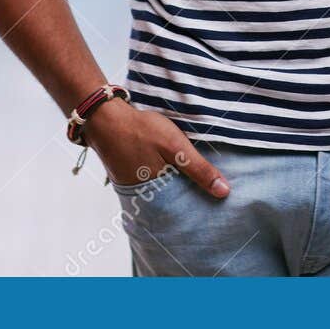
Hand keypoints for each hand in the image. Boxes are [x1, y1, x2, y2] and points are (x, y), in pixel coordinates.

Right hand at [82, 99, 230, 197]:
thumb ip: (199, 169)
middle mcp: (144, 197)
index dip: (201, 206)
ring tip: (194, 188)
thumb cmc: (141, 130)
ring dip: (176, 192)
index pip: (186, 210)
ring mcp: (134, 189)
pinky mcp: (128, 180)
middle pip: (174, 205)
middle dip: (189, 202)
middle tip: (209, 199)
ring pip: (162, 195)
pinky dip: (162, 183)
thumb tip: (224, 192)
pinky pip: (151, 187)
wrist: (105, 118)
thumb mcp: (175, 146)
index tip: (218, 206)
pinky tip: (171, 175)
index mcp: (158, 193)